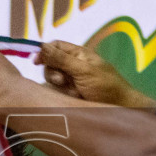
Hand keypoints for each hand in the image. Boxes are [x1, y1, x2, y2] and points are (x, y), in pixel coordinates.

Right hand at [38, 40, 155, 109]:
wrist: (120, 109)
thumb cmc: (106, 86)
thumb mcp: (83, 70)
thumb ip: (61, 59)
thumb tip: (41, 46)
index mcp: (78, 54)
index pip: (56, 46)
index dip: (44, 52)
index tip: (36, 61)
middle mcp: (73, 66)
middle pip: (50, 64)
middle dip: (52, 72)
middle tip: (62, 81)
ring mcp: (72, 81)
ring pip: (52, 80)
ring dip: (59, 86)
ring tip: (72, 92)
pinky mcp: (70, 96)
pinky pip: (57, 93)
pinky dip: (63, 95)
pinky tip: (74, 98)